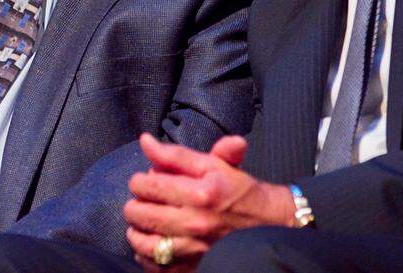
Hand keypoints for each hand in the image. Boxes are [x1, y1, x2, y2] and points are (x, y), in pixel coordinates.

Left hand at [124, 134, 296, 269]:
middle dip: (134, 205)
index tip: (143, 181)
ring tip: (140, 224)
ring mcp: (194, 249)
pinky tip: (151, 244)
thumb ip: (176, 154)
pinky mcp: (194, 267)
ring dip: (136, 232)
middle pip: (141, 214)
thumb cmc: (239, 190)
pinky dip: (146, 257)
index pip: (148, 186)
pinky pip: (157, 267)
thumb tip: (144, 141)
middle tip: (140, 201)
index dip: (138, 181)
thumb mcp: (213, 164)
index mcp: (200, 192)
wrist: (268, 222)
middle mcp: (196, 222)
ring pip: (144, 244)